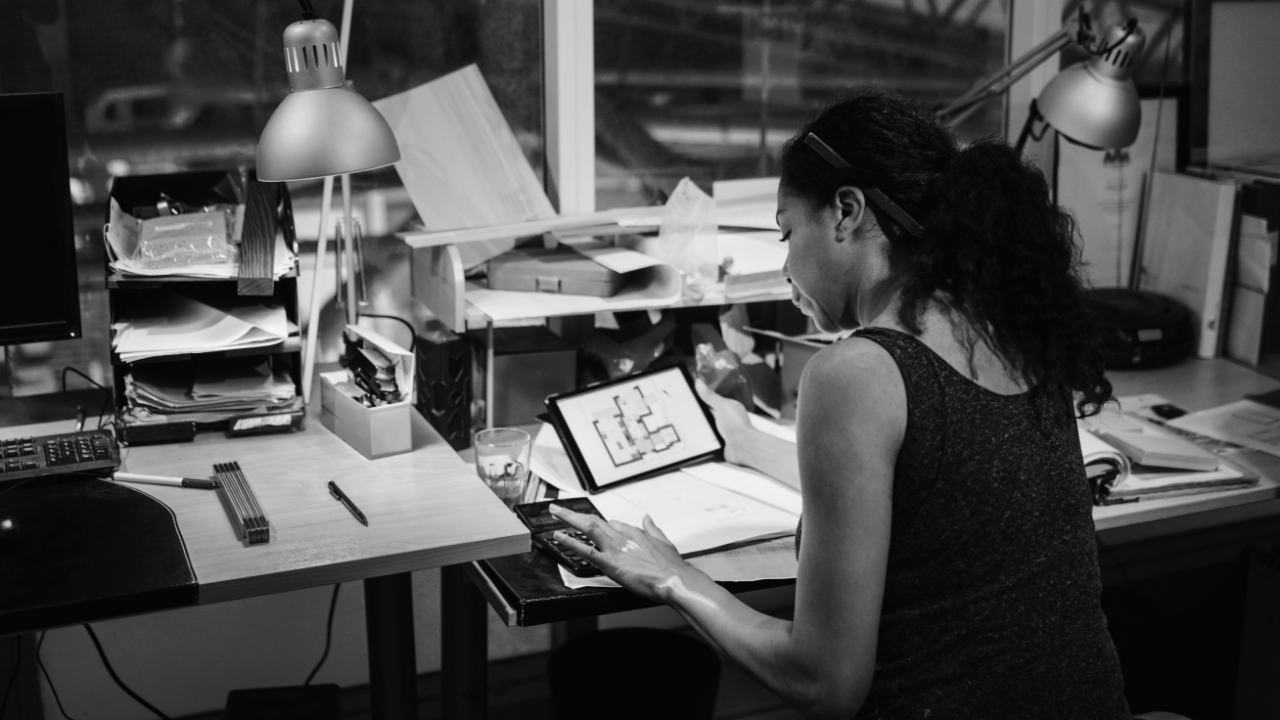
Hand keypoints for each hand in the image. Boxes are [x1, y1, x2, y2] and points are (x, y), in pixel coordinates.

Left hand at [548, 503, 691, 604]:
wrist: (675, 580)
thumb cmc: (671, 566)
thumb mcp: (664, 541)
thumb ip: (653, 528)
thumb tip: (647, 517)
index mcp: (635, 532)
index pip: (613, 523)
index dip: (601, 525)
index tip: (594, 526)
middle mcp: (623, 536)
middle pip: (595, 520)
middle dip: (575, 514)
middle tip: (560, 509)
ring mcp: (615, 549)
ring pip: (588, 527)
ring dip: (569, 518)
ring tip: (555, 513)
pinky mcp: (611, 563)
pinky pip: (586, 550)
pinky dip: (571, 542)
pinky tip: (559, 537)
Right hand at [695, 378, 752, 465]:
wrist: (742, 447)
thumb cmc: (737, 426)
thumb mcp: (722, 405)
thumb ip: (710, 395)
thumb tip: (699, 383)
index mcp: (729, 407)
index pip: (713, 399)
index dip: (702, 397)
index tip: (690, 394)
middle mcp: (726, 418)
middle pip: (708, 412)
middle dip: (699, 412)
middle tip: (686, 409)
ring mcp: (722, 430)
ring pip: (705, 425)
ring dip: (699, 425)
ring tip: (687, 422)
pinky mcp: (717, 441)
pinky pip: (705, 437)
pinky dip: (700, 436)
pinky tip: (694, 434)